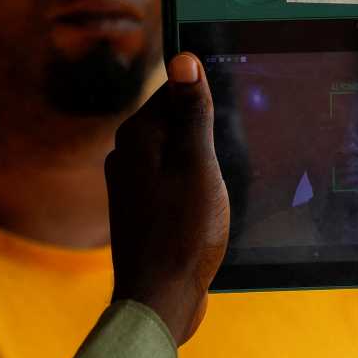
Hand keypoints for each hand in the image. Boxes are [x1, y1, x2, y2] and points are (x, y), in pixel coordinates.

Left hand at [106, 53, 229, 344]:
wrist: (159, 298)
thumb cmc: (182, 233)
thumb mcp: (198, 165)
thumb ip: (191, 113)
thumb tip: (183, 59)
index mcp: (137, 136)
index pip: (174, 90)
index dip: (207, 98)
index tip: (231, 119)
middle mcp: (127, 155)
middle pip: (176, 121)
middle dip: (207, 131)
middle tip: (230, 157)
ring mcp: (132, 184)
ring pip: (176, 152)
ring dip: (203, 161)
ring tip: (221, 185)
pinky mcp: (142, 209)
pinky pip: (173, 179)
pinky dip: (194, 184)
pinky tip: (209, 205)